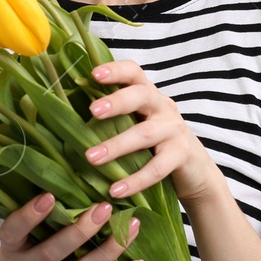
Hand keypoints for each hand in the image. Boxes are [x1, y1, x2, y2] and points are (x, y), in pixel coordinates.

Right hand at [0, 191, 144, 260]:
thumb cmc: (17, 257)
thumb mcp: (15, 238)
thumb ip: (33, 216)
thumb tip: (62, 173)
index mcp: (14, 248)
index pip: (15, 231)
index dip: (29, 215)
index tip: (48, 196)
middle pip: (55, 251)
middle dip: (81, 230)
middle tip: (104, 207)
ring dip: (110, 249)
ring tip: (131, 226)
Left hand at [83, 59, 225, 206]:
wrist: (195, 170)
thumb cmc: (155, 144)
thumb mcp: (137, 124)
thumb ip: (113, 118)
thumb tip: (65, 120)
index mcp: (148, 95)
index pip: (134, 72)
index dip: (115, 70)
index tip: (93, 74)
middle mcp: (162, 107)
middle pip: (141, 95)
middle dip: (117, 101)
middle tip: (92, 111)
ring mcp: (174, 130)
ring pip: (144, 134)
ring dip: (117, 145)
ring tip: (91, 158)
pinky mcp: (181, 155)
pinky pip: (157, 168)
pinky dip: (135, 180)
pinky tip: (115, 190)